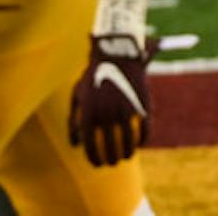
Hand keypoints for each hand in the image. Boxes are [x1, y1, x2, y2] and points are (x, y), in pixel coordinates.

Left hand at [69, 33, 155, 166]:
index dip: (94, 159)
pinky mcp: (141, 103)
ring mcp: (125, 108)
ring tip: (126, 156)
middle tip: (113, 162)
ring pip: (128, 140)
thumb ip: (73, 120)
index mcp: (89, 113)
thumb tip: (75, 145)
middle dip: (111, 159)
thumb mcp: (78, 95)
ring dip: (127, 152)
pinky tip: (140, 144)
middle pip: (111, 146)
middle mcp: (106, 113)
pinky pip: (144, 128)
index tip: (98, 164)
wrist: (117, 54)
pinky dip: (143, 139)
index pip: (91, 146)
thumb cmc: (93, 75)